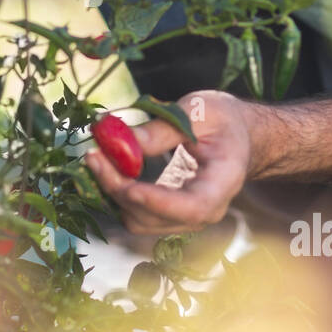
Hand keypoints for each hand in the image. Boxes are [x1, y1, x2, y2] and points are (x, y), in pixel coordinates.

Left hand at [84, 90, 261, 234]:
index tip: (127, 187)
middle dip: (121, 190)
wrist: (236, 136)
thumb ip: (162, 129)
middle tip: (94, 155)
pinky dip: (117, 194)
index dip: (159, 202)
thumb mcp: (198, 111)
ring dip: (113, 193)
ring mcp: (188, 218)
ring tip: (97, 157)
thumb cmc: (222, 119)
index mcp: (224, 181)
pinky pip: (137, 215)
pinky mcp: (169, 216)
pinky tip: (105, 168)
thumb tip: (121, 142)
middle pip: (158, 216)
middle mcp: (208, 210)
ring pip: (141, 221)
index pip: (194, 206)